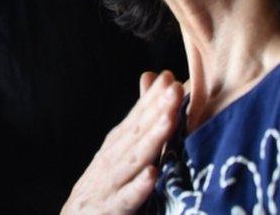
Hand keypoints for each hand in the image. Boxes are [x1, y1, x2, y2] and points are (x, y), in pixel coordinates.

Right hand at [62, 71, 182, 213]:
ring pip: (133, 160)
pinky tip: (152, 174)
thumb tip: (153, 79)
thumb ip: (140, 119)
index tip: (169, 78)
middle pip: (137, 133)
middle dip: (157, 110)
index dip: (153, 98)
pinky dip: (138, 187)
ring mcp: (109, 184)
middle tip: (174, 89)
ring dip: (151, 139)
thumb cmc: (104, 184)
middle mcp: (112, 159)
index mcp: (117, 145)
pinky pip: (126, 199)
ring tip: (169, 120)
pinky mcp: (109, 211)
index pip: (137, 117)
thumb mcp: (120, 151)